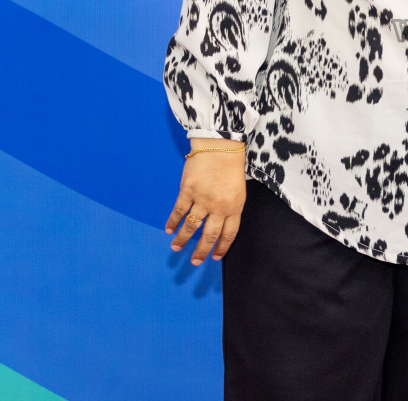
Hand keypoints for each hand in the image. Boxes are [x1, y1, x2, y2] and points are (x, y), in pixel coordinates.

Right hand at [165, 139, 247, 264]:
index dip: (221, 247)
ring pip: (191, 226)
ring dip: (183, 240)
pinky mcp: (188, 191)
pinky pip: (179, 211)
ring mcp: (202, 199)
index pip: (229, 234)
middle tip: (195, 262)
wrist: (220, 146)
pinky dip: (173, 222)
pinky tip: (169, 230)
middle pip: (209, 235)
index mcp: (234, 207)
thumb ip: (229, 207)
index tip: (215, 258)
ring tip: (176, 249)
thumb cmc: (231, 166)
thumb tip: (219, 225)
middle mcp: (218, 207)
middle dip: (201, 251)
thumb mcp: (238, 190)